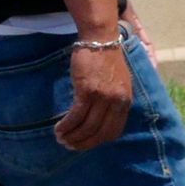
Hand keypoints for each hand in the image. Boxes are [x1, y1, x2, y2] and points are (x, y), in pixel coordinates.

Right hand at [55, 34, 134, 150]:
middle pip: (99, 132)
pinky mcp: (86, 91)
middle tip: (70, 146)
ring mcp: (102, 97)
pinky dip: (66, 125)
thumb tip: (103, 118)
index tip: (87, 142)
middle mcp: (116, 102)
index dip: (98, 140)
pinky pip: (76, 115)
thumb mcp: (120, 82)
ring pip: (86, 126)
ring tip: (62, 139)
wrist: (100, 39)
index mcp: (125, 101)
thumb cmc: (108, 58)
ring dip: (72, 136)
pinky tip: (59, 129)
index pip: (114, 131)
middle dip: (83, 143)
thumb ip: (114, 101)